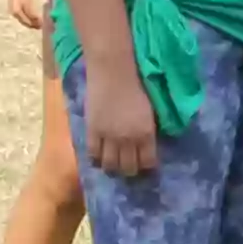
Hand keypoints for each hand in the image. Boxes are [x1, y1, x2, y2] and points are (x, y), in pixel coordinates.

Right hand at [2, 0, 55, 31]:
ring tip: (36, 22)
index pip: (26, 7)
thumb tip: (46, 4)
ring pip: (13, 9)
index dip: (35, 17)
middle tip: (41, 26)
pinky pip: (12, 3)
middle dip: (28, 21)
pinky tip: (31, 12)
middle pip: (16, 12)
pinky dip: (21, 12)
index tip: (46, 22)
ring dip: (23, 18)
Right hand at [80, 64, 160, 180]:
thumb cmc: (137, 85)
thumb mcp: (150, 111)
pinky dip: (96, 158)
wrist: (113, 72)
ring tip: (114, 164)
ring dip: (113, 167)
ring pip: (110, 165)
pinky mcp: (92, 130)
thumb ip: (148, 130)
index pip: (148, 162)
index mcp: (147, 133)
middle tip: (129, 167)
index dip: (147, 167)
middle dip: (130, 171)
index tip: (146, 166)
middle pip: (128, 167)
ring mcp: (109, 136)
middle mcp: (129, 139)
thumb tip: (146, 144)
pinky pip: (93, 153)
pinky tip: (99, 157)